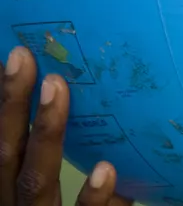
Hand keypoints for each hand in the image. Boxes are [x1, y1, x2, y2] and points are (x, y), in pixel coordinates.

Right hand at [1, 47, 131, 205]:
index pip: (4, 140)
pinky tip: (106, 169)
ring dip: (45, 129)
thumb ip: (81, 170)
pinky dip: (92, 196)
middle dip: (12, 103)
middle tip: (22, 56)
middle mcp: (16, 199)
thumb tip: (103, 123)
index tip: (10, 57)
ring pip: (34, 177)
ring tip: (55, 87)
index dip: (4, 102)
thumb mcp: (61, 199)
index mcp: (13, 185)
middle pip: (8, 150)